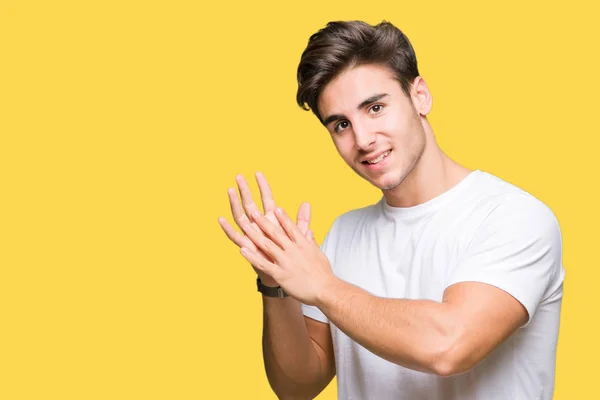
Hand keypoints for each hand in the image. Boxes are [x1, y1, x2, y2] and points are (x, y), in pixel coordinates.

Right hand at [218, 172, 311, 286]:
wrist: (287, 275)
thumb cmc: (291, 255)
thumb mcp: (297, 235)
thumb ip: (301, 220)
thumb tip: (307, 203)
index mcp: (272, 221)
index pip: (266, 199)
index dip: (263, 187)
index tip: (258, 173)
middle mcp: (260, 226)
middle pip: (250, 204)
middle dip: (245, 190)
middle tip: (238, 176)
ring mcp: (252, 236)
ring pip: (241, 217)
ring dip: (235, 204)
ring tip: (230, 191)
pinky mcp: (249, 248)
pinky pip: (236, 237)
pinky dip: (229, 229)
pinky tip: (221, 219)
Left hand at [239, 206, 335, 305]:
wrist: (326, 290)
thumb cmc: (324, 274)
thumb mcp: (319, 254)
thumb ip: (311, 242)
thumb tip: (309, 231)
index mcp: (303, 244)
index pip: (291, 227)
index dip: (282, 217)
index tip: (275, 209)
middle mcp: (293, 250)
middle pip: (276, 233)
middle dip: (263, 222)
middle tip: (254, 213)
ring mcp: (286, 261)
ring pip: (267, 245)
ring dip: (255, 235)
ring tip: (245, 227)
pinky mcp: (280, 274)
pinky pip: (263, 264)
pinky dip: (252, 257)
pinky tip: (242, 250)